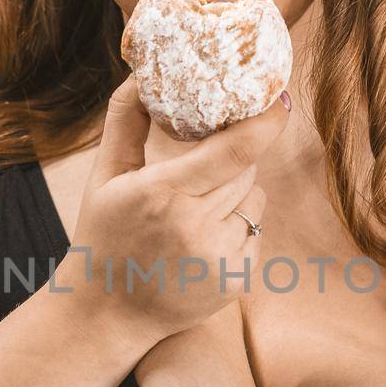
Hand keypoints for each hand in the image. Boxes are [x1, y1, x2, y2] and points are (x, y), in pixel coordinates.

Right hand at [68, 72, 288, 343]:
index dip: (266, 121)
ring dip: (236, 193)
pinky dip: (237, 227)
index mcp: (160, 192)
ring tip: (194, 210)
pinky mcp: (236, 280)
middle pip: (246, 170)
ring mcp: (218, 257)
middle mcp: (193, 226)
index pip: (234, 150)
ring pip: (254, 199)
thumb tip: (144, 73)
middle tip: (203, 165)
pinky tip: (201, 241)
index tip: (280, 99)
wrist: (108, 313)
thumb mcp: (105, 175)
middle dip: (232, 159)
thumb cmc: (104, 235)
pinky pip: (256, 232)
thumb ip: (124, 119)